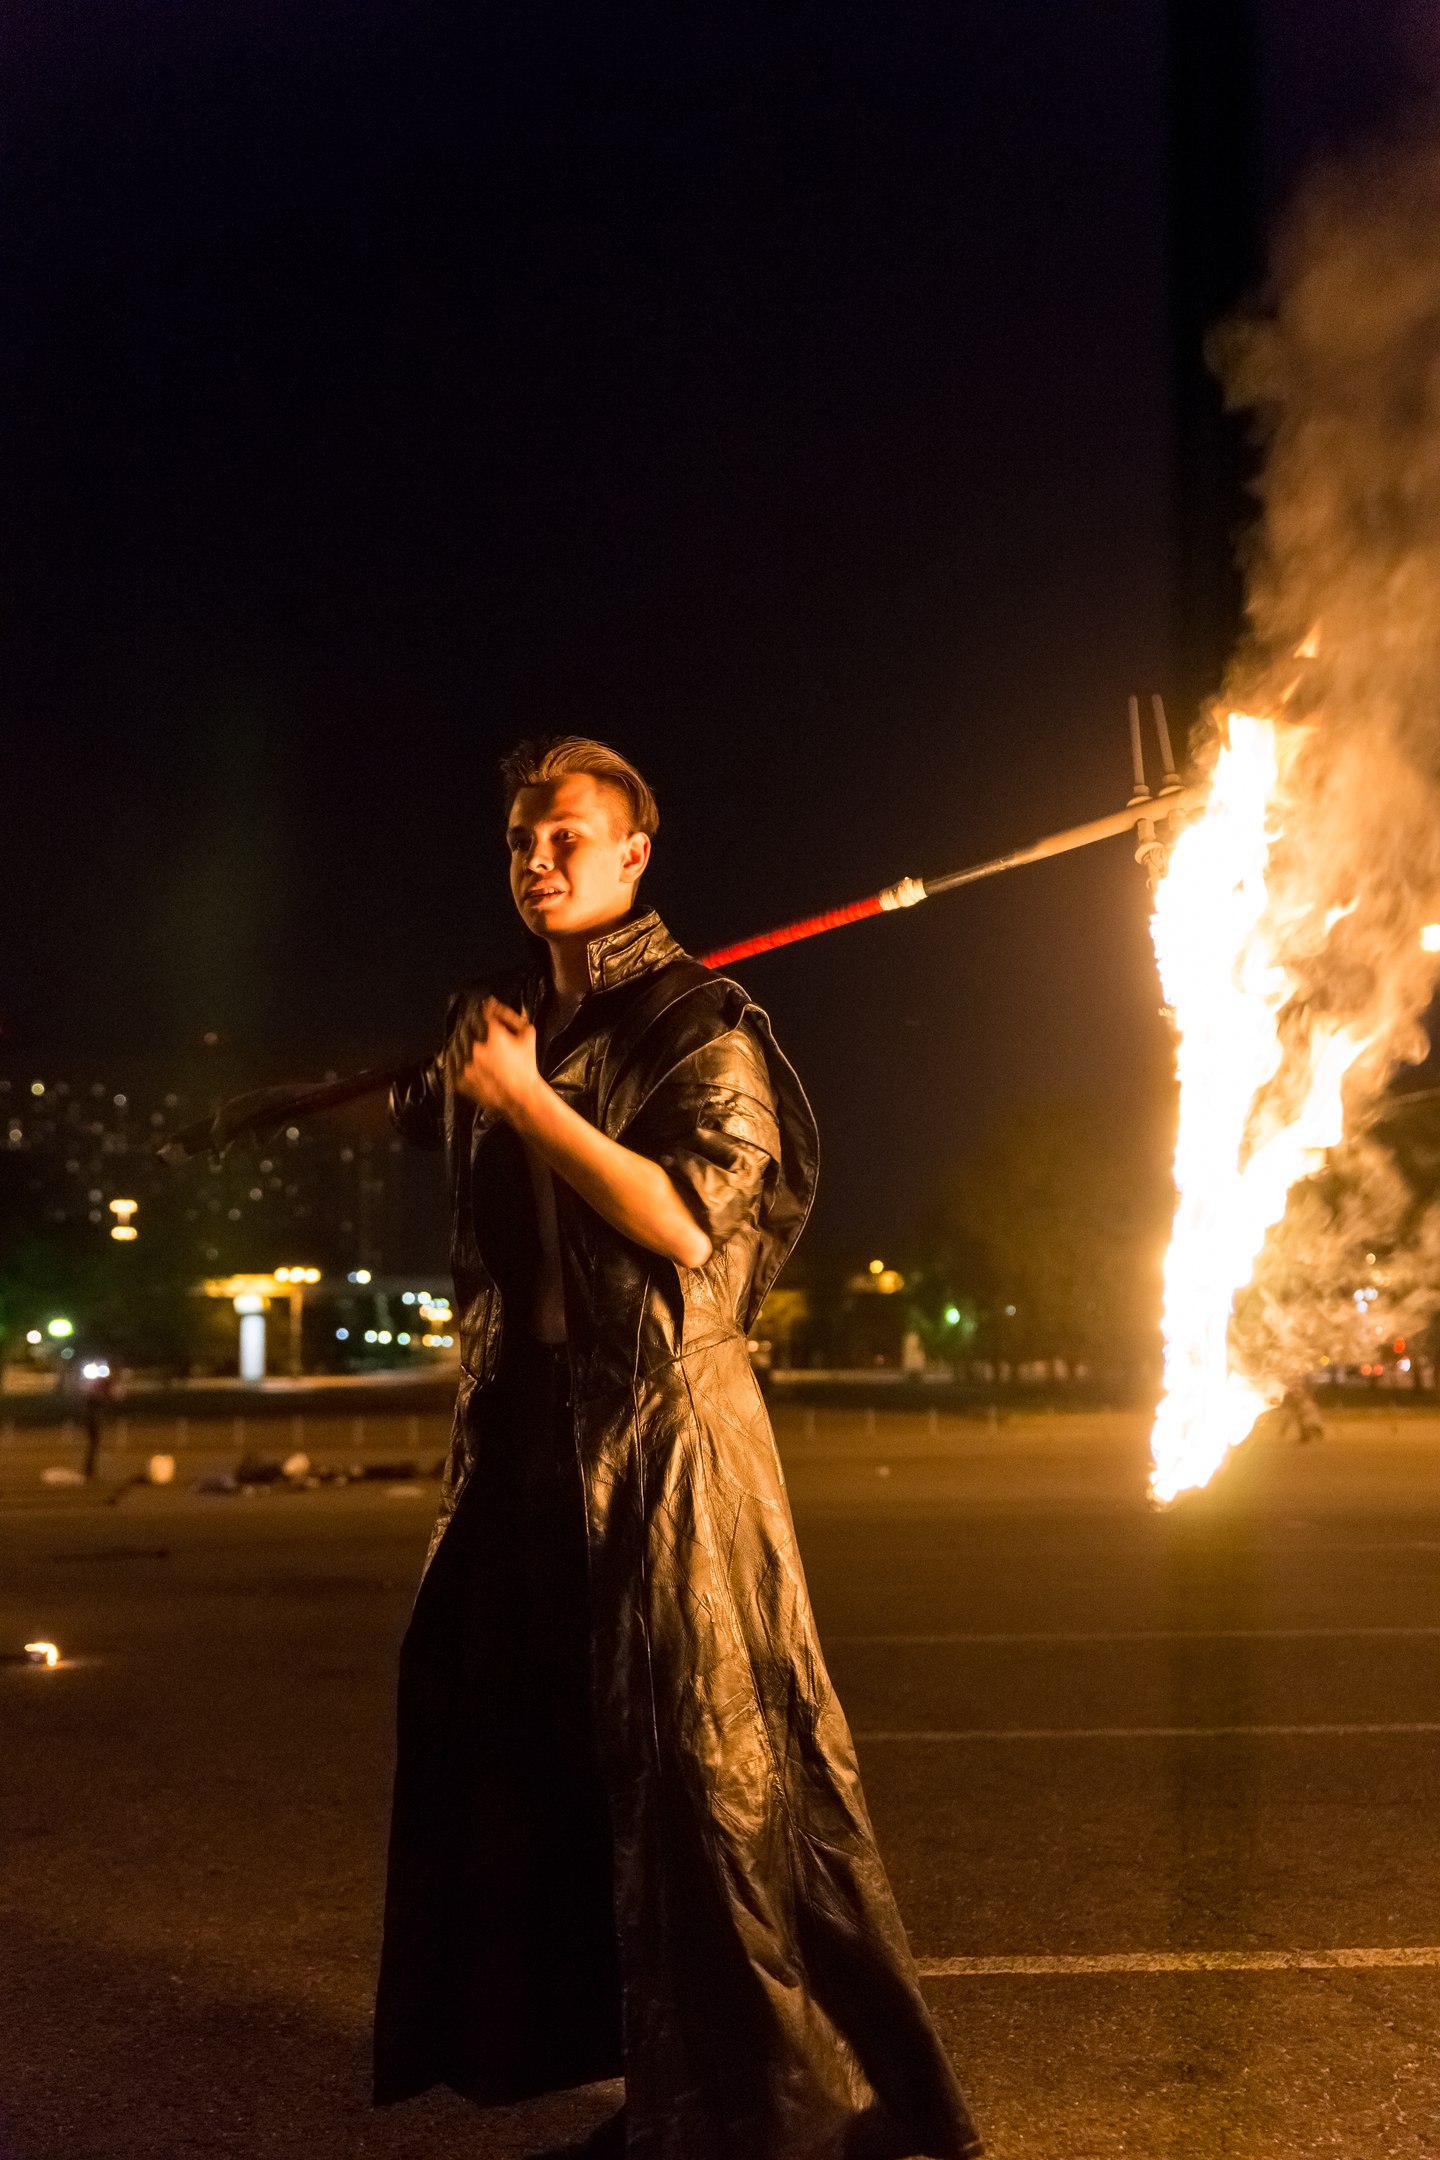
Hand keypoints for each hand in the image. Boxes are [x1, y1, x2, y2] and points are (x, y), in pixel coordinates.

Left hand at [453, 998, 541, 1120]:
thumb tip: (497, 1003)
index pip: (479, 1012)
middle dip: (472, 1024)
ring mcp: (464, 1064)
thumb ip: (514, 1016)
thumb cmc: (525, 1067)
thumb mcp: (527, 1036)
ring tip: (472, 1043)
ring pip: (455, 1042)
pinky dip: (455, 1055)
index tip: (485, 1008)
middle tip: (478, 1026)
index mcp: (491, 1034)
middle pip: (465, 1026)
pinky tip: (464, 1056)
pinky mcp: (458, 1079)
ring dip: (462, 1039)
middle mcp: (474, 1047)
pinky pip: (449, 1060)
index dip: (483, 1010)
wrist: (520, 1098)